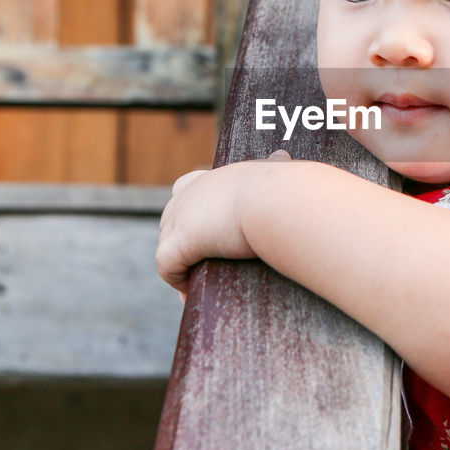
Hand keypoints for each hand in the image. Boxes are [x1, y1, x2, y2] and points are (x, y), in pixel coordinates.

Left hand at [157, 150, 293, 299]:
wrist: (271, 198)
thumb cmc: (277, 186)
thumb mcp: (273, 170)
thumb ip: (274, 165)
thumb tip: (283, 156)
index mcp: (208, 180)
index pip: (185, 190)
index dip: (192, 211)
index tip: (208, 229)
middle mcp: (187, 195)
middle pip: (170, 220)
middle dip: (182, 242)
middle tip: (204, 263)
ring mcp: (179, 218)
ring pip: (166, 244)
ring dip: (179, 264)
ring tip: (197, 284)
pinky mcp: (178, 243)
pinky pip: (167, 267)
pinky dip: (176, 280)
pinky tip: (189, 293)